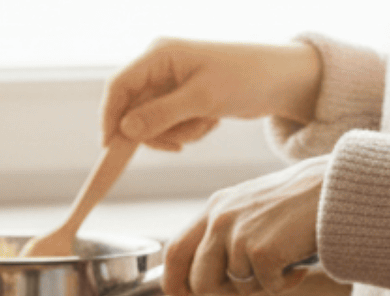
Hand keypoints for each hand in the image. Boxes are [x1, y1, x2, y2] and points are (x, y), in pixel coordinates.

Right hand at [101, 38, 321, 150]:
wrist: (279, 81)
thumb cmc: (243, 79)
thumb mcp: (201, 99)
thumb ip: (161, 115)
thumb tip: (125, 131)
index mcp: (159, 55)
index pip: (118, 86)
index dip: (110, 116)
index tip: (110, 146)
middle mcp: (160, 67)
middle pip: (133, 109)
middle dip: (157, 131)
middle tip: (179, 144)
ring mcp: (171, 84)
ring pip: (154, 122)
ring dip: (178, 133)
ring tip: (206, 124)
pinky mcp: (184, 99)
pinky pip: (172, 125)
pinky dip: (190, 131)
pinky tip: (212, 121)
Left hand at [164, 156, 324, 295]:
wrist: (334, 189)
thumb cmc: (299, 203)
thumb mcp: (251, 209)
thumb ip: (225, 234)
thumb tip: (204, 276)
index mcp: (216, 208)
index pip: (176, 250)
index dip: (174, 283)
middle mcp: (221, 219)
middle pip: (200, 280)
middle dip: (225, 292)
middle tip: (254, 282)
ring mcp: (240, 235)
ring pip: (237, 288)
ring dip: (262, 284)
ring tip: (284, 262)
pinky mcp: (262, 251)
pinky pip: (267, 288)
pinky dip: (286, 283)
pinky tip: (298, 262)